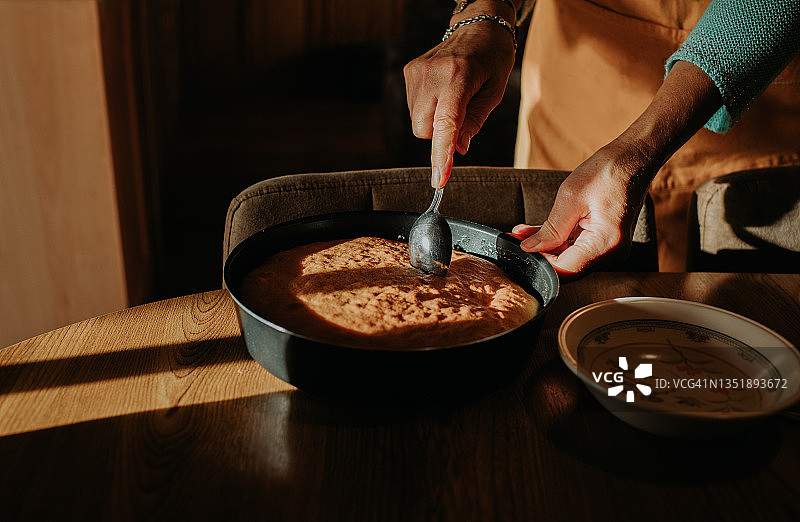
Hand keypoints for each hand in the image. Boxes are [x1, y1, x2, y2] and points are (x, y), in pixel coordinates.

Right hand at [404, 22, 514, 186]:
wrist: (479, 26)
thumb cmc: (492, 59)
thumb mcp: (494, 92)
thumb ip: (474, 122)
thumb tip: (456, 149)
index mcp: (459, 77)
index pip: (445, 124)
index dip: (441, 155)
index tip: (439, 179)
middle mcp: (433, 73)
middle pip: (425, 130)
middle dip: (441, 133)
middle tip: (462, 114)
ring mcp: (417, 72)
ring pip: (418, 122)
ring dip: (435, 120)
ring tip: (454, 96)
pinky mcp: (410, 72)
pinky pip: (414, 108)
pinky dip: (429, 108)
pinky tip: (442, 91)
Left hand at [512, 61, 721, 276]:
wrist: (634, 158)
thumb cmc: (608, 172)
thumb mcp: (570, 199)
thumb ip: (549, 230)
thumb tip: (529, 249)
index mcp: (606, 244)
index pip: (566, 269)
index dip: (540, 263)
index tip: (519, 251)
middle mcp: (611, 252)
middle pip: (568, 266)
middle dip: (540, 255)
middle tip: (514, 243)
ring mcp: (609, 247)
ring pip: (569, 256)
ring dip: (545, 246)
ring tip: (521, 233)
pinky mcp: (604, 240)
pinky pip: (577, 246)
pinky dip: (557, 240)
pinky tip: (535, 231)